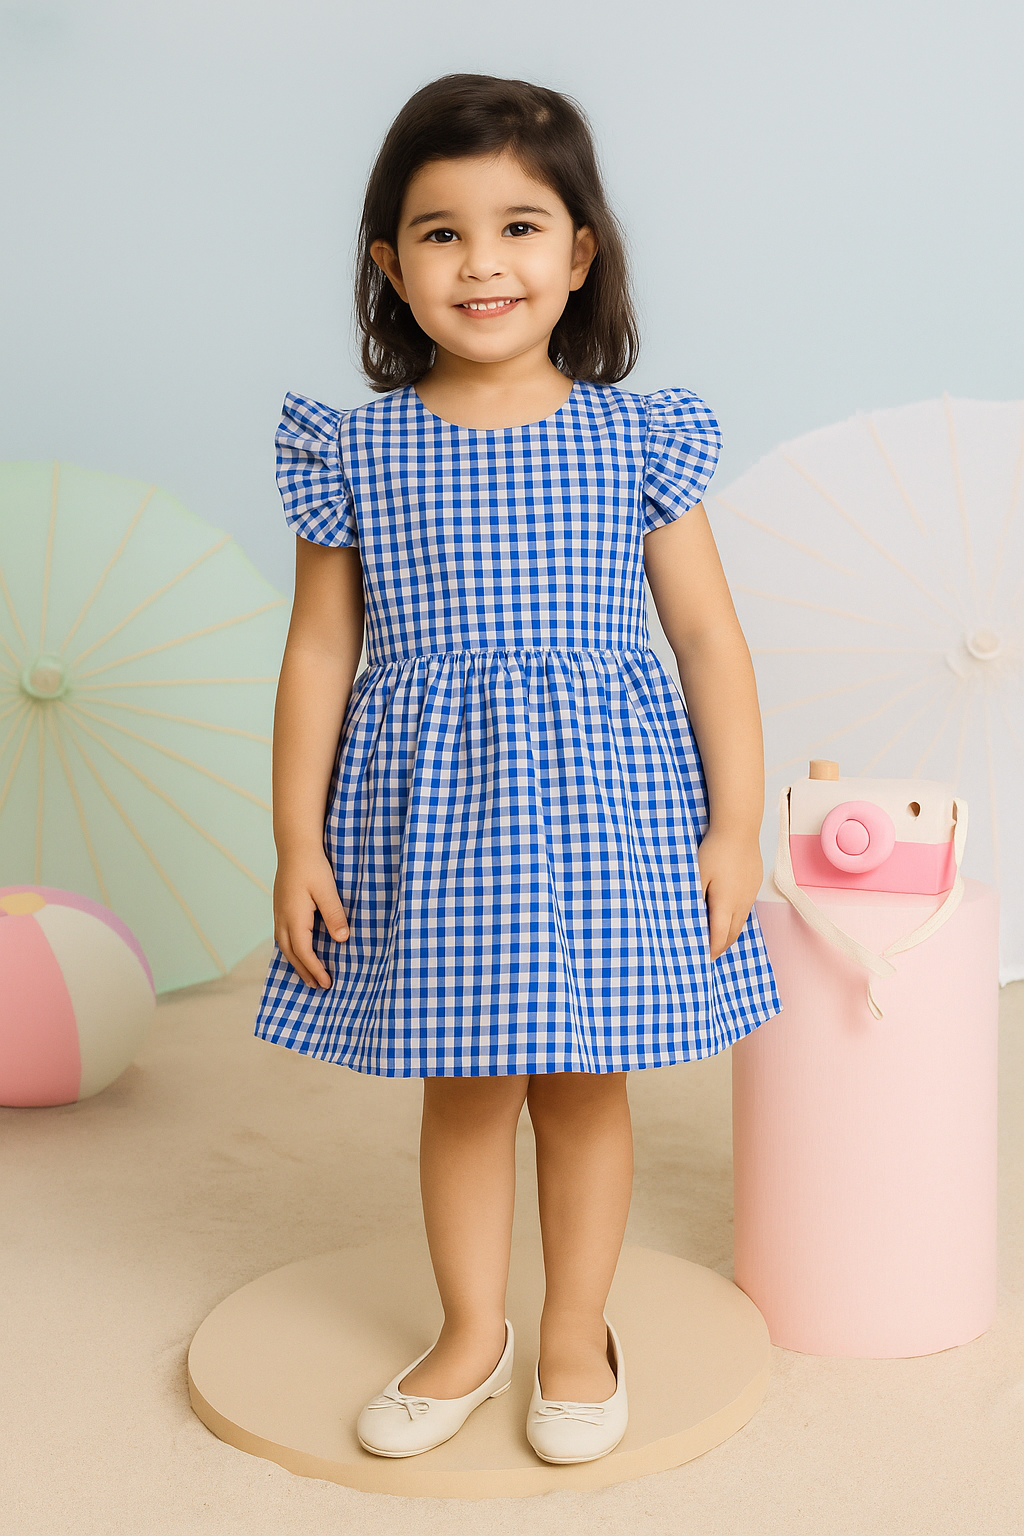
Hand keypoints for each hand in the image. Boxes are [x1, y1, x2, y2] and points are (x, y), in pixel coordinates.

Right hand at [273, 850, 349, 988]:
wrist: (295, 846)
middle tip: (317, 986)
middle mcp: (282, 918)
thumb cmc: (313, 866)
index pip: (304, 952)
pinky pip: (282, 935)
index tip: (327, 982)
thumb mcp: (327, 890)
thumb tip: (342, 940)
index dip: (315, 969)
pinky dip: (290, 948)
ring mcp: (278, 912)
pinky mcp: (280, 906)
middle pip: (291, 953)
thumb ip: (334, 915)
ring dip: (295, 961)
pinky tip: (297, 948)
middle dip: (303, 971)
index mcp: (294, 918)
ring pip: (284, 945)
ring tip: (307, 974)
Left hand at [696, 827, 763, 960]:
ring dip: (730, 933)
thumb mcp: (697, 875)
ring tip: (719, 939)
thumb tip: (687, 919)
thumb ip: (693, 898)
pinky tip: (729, 915)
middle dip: (721, 947)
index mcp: (725, 903)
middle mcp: (741, 903)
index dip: (711, 950)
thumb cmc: (715, 850)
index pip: (719, 936)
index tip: (703, 959)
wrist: (739, 829)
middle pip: (733, 934)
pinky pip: (746, 909)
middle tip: (710, 954)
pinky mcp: (754, 885)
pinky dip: (737, 919)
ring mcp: (750, 894)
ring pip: (741, 922)